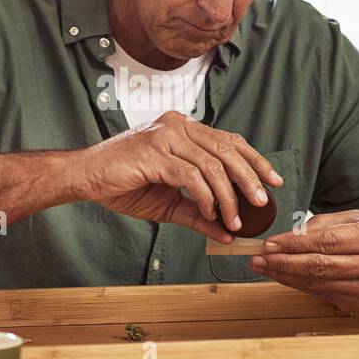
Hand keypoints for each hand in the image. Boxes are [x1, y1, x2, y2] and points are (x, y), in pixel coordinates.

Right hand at [73, 111, 282, 239]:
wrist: (86, 178)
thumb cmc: (124, 184)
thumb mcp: (170, 203)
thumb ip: (200, 213)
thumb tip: (228, 232)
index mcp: (183, 129)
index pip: (229, 140)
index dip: (254, 159)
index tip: (273, 180)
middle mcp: (177, 126)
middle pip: (227, 149)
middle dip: (250, 177)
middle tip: (263, 201)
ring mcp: (165, 136)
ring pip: (212, 165)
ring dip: (229, 195)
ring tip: (237, 217)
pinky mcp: (154, 153)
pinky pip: (191, 176)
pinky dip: (206, 197)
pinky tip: (211, 213)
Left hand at [250, 210, 358, 308]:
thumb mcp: (348, 217)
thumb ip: (317, 226)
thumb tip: (285, 238)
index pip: (327, 242)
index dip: (295, 244)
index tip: (269, 244)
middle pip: (320, 266)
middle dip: (284, 263)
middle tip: (258, 259)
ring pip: (317, 283)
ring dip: (285, 276)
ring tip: (264, 267)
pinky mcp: (358, 301)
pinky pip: (320, 293)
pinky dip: (298, 285)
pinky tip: (282, 276)